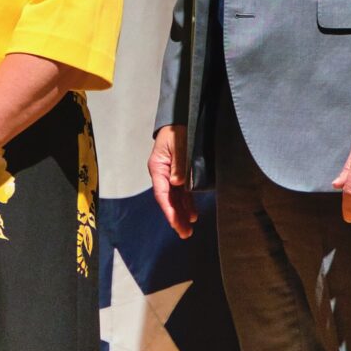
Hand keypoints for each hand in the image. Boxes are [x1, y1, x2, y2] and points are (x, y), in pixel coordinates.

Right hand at [149, 124, 195, 238]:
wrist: (182, 117)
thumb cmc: (179, 129)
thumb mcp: (179, 143)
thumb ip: (179, 163)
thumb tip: (177, 183)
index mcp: (158, 166)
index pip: (162, 193)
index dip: (169, 210)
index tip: (177, 223)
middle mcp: (163, 173)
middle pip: (167, 199)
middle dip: (175, 217)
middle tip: (184, 233)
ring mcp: (171, 174)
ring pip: (175, 198)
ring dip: (181, 213)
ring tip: (188, 229)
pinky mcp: (180, 173)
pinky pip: (182, 192)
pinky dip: (187, 203)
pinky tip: (192, 214)